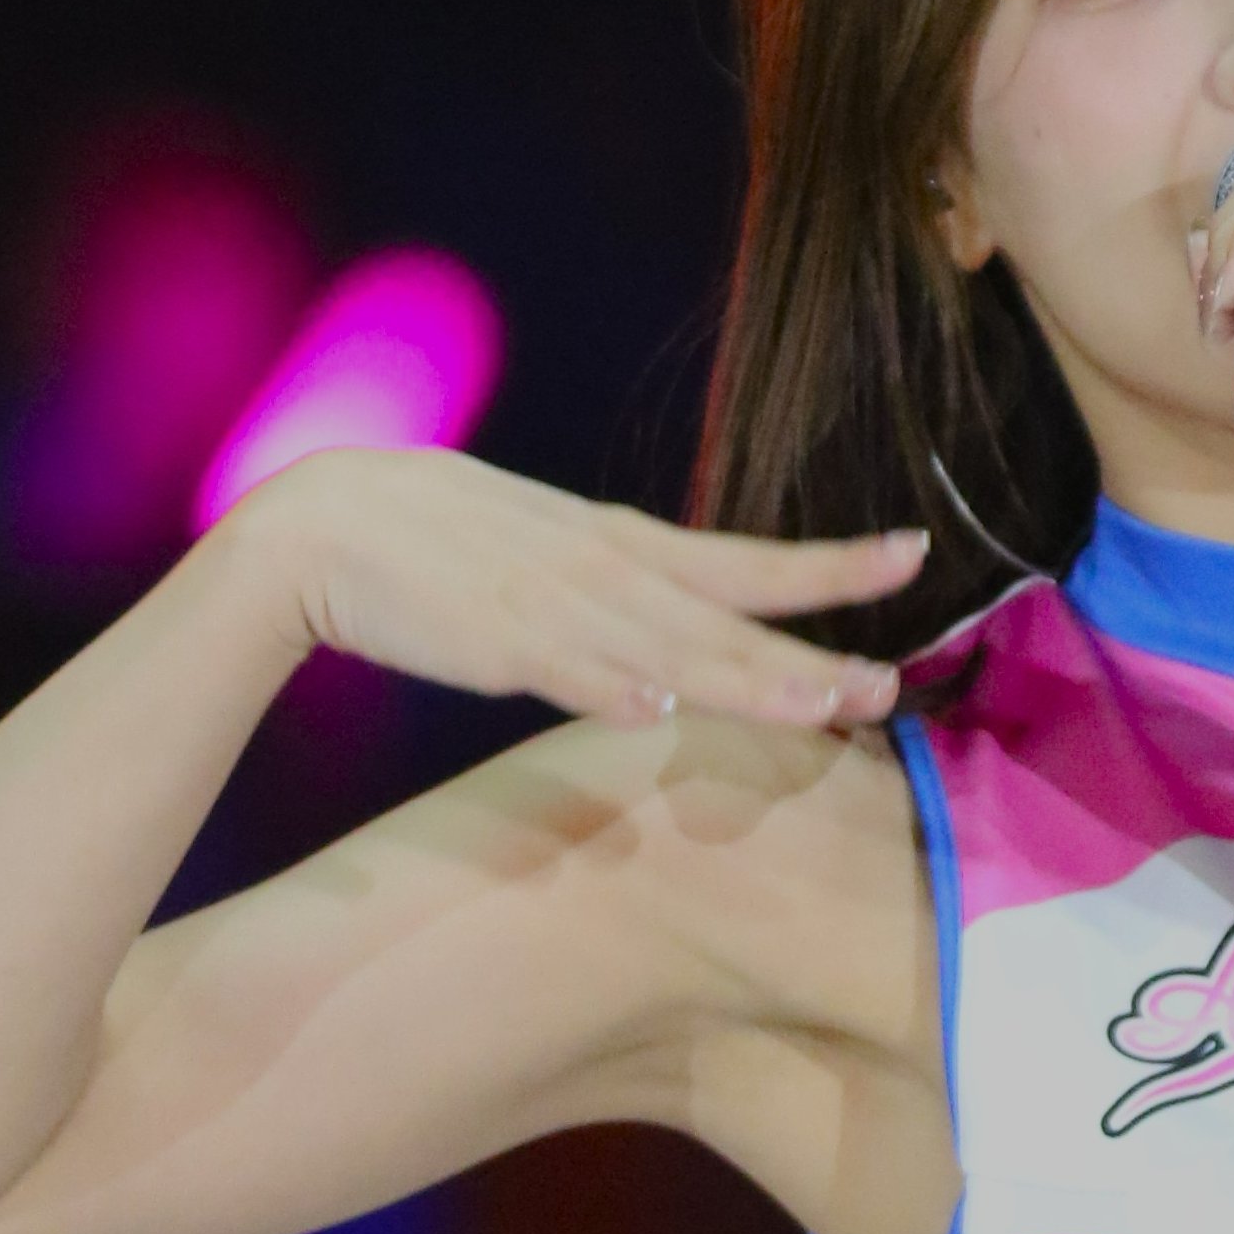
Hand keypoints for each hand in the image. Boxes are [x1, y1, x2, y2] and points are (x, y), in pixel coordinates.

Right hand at [231, 448, 926, 728]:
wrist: (321, 525)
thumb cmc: (437, 540)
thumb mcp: (551, 549)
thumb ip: (619, 590)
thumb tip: (680, 633)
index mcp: (619, 544)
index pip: (744, 557)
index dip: (829, 563)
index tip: (913, 551)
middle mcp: (603, 568)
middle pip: (726, 615)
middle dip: (812, 649)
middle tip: (894, 679)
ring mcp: (549, 602)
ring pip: (664, 647)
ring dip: (741, 677)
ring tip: (818, 706)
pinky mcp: (489, 638)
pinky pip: (557, 665)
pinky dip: (604, 684)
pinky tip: (651, 708)